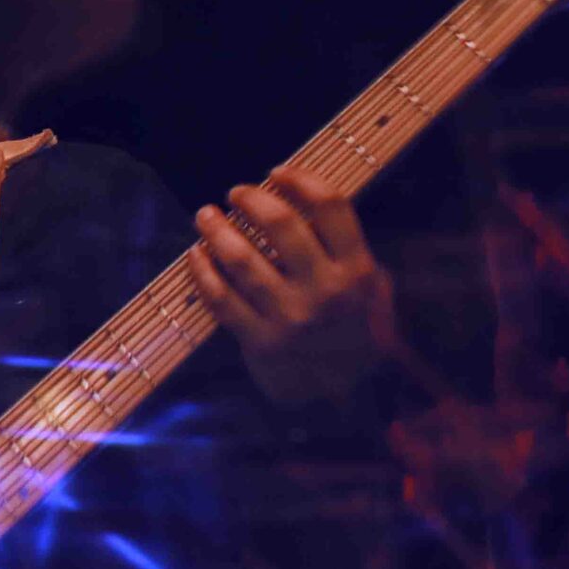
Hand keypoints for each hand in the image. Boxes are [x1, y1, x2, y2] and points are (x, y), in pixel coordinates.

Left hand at [185, 166, 395, 407]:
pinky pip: (221, 298)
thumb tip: (311, 202)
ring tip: (205, 216)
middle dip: (253, 199)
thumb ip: (351, 249)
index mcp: (356, 270)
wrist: (346, 396)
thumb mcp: (373, 288)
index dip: (301, 180)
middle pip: (282, 225)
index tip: (278, 173)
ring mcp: (291, 318)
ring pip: (243, 259)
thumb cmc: (355, 330)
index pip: (330, 207)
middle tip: (236, 193)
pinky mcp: (261, 342)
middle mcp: (325, 291)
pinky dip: (202, 272)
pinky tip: (195, 255)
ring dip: (217, 230)